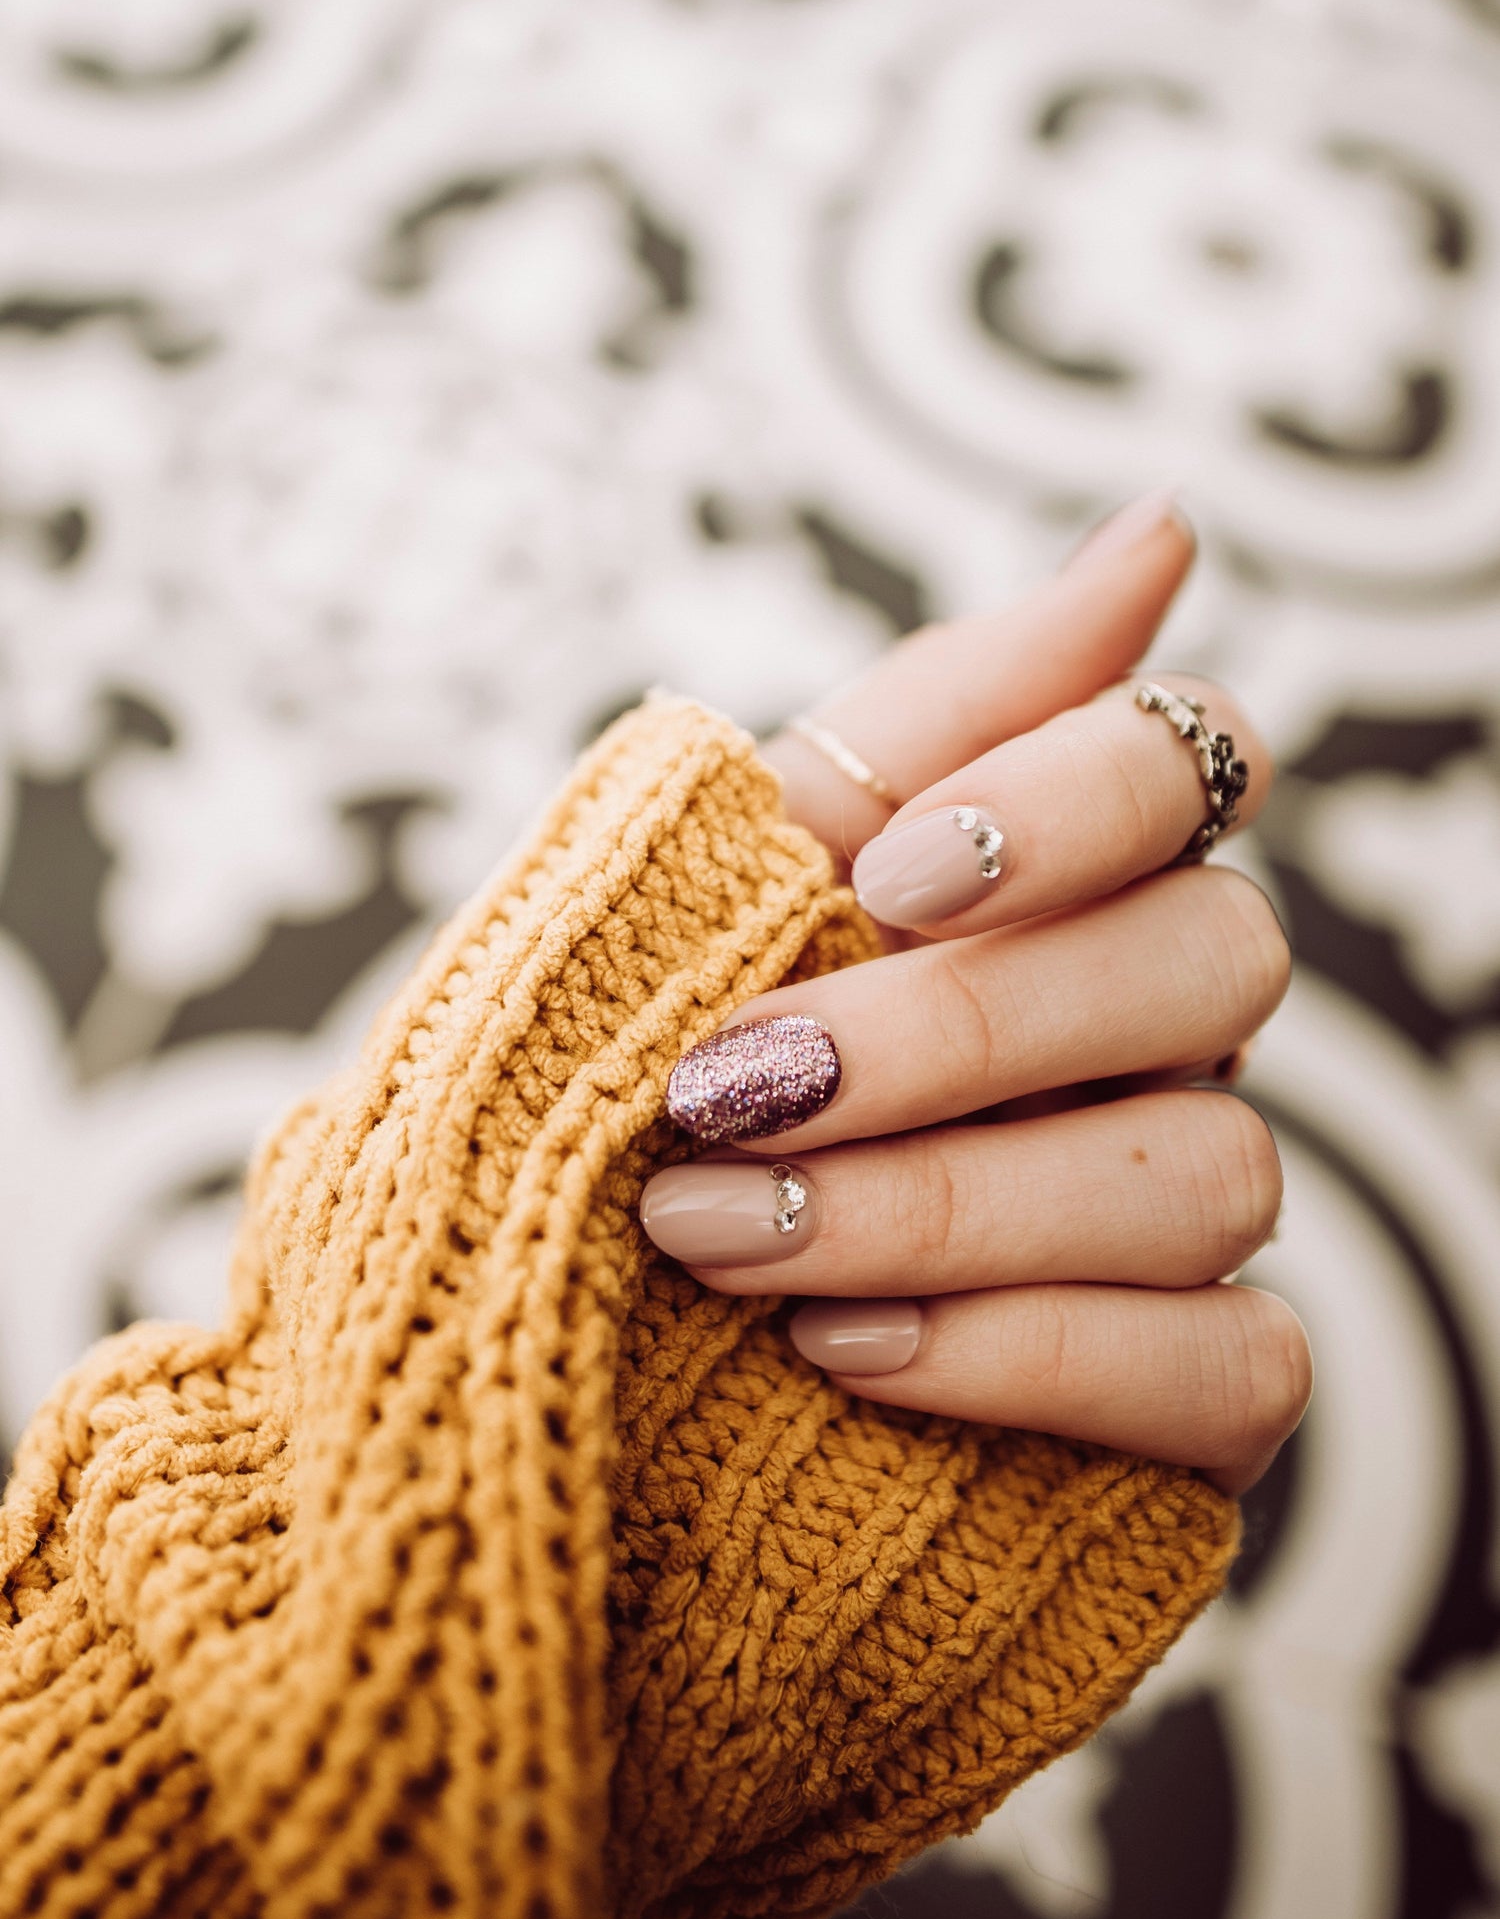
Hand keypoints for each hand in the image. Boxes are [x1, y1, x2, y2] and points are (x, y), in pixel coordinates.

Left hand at [641, 491, 1310, 1495]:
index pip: (1193, 752)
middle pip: (1219, 960)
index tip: (881, 873)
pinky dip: (1025, 1357)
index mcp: (1059, 880)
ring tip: (723, 1238)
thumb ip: (931, 715)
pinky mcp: (1194, 1395)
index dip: (1070, 798)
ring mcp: (1184, 1209)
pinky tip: (841, 1351)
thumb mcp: (727, 867)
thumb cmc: (639, 1059)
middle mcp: (1157, 1030)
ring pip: (1216, 1171)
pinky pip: (1225, 1367)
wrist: (531, 1318)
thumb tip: (1170, 524)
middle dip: (964, 1028)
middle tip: (740, 1086)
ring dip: (950, 1204)